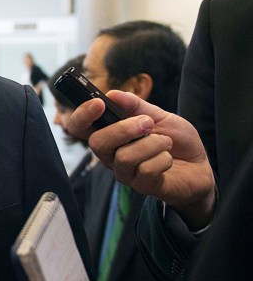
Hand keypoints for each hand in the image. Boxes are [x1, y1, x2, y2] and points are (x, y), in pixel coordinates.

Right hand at [66, 90, 215, 228]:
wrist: (199, 165)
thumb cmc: (175, 140)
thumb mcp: (159, 116)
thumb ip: (136, 106)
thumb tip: (112, 94)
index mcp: (109, 135)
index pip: (80, 127)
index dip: (82, 115)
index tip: (99, 103)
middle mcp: (111, 155)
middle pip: (97, 143)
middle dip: (123, 129)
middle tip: (148, 124)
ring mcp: (125, 172)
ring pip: (124, 157)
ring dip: (152, 144)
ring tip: (166, 142)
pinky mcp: (142, 186)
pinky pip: (146, 171)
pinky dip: (163, 159)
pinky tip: (168, 159)